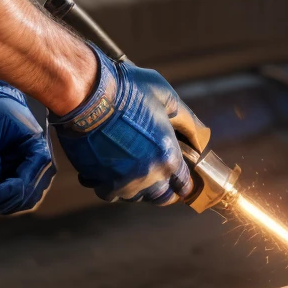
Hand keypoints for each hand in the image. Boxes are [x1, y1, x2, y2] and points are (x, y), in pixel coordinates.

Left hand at [0, 71, 55, 214]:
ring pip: (20, 200)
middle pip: (28, 196)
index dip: (13, 191)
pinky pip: (10, 194)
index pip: (31, 178)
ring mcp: (27, 171)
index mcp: (37, 148)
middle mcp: (37, 163)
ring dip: (1, 204)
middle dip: (6, 202)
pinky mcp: (15, 174)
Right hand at [51, 52, 209, 205]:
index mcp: (169, 157)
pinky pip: (110, 194)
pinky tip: (106, 167)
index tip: (177, 175)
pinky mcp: (100, 182)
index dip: (182, 180)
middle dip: (161, 188)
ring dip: (135, 186)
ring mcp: (124, 182)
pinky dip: (110, 184)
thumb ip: (187, 121)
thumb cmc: (128, 89)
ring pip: (135, 197)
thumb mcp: (166, 96)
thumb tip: (200, 139)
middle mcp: (150, 176)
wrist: (87, 93)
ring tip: (128, 166)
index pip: (184, 185)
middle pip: (161, 198)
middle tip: (153, 170)